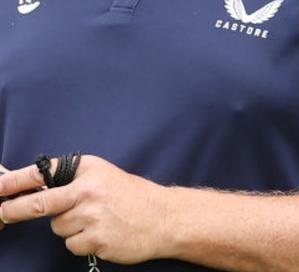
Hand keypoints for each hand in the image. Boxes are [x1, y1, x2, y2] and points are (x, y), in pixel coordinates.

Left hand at [0, 155, 173, 263]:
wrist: (164, 218)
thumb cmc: (132, 196)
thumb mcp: (103, 176)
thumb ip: (72, 181)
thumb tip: (35, 190)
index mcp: (88, 171)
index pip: (43, 174)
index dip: (15, 182)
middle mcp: (88, 192)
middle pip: (39, 204)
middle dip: (15, 210)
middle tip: (4, 213)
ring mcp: (92, 217)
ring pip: (58, 228)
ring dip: (70, 228)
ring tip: (96, 222)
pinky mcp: (96, 240)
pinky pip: (72, 245)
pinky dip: (82, 242)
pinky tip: (102, 234)